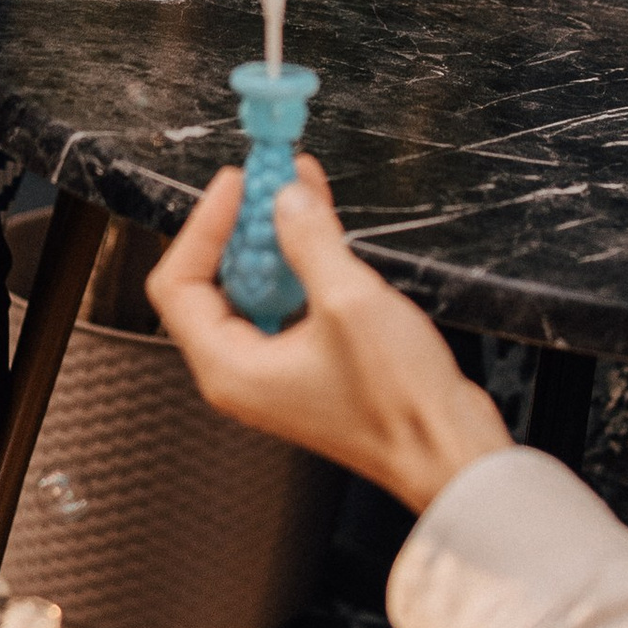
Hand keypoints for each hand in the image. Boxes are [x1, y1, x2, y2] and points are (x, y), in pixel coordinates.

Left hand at [149, 156, 511, 512]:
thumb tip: (286, 195)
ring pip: (255, 286)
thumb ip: (309, 240)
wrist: (449, 450)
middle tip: (266, 177)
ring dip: (273, 235)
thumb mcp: (349, 303)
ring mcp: (274, 369)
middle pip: (212, 282)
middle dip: (241, 224)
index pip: (179, 284)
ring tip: (296, 185)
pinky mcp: (306, 363)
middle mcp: (242, 372)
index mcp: (230, 368)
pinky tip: (321, 221)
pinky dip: (298, 259)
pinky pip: (287, 299)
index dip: (202, 225)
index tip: (235, 184)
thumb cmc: (400, 404)